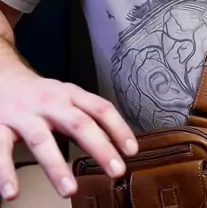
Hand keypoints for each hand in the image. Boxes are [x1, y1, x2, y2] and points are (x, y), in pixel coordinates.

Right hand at [0, 67, 137, 200]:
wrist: (3, 76)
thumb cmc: (40, 94)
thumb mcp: (66, 100)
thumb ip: (86, 119)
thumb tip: (113, 143)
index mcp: (70, 95)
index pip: (100, 108)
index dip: (118, 127)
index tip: (131, 150)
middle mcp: (50, 103)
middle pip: (78, 123)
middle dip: (99, 147)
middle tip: (115, 169)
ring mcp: (25, 114)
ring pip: (42, 140)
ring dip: (56, 166)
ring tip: (69, 189)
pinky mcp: (0, 126)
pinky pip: (2, 151)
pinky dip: (6, 172)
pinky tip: (12, 192)